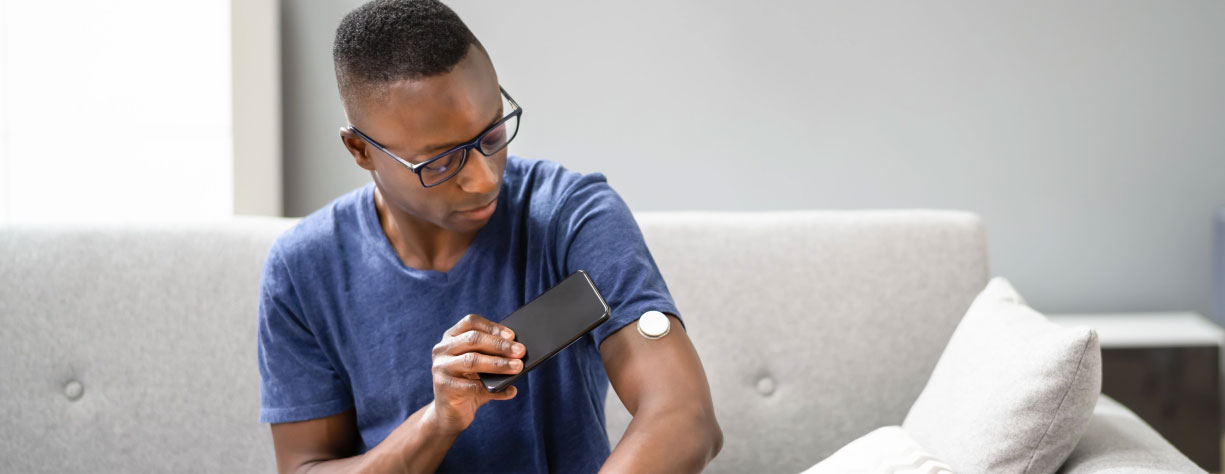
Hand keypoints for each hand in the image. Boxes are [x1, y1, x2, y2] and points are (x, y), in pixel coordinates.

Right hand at [428, 313, 524, 433]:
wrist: (450, 413)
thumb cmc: (470, 384)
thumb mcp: (482, 367)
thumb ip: (495, 357)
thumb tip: (519, 354)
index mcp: (451, 337)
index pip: (471, 322)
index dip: (492, 327)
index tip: (512, 335)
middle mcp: (442, 349)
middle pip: (473, 339)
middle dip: (499, 345)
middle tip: (520, 351)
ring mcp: (440, 368)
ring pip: (472, 360)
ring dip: (498, 364)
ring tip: (517, 367)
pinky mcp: (444, 387)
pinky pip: (472, 386)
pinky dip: (494, 389)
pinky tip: (509, 390)